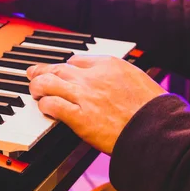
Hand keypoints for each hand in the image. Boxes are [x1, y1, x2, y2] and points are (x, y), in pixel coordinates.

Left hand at [27, 55, 166, 154]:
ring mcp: (84, 96)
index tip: (60, 71)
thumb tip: (106, 79)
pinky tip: (44, 108)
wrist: (157, 130)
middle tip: (32, 74)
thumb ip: (117, 76)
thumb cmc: (152, 110)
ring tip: (35, 92)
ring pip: (48, 83)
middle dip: (42, 71)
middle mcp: (92, 77)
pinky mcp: (78, 117)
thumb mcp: (137, 79)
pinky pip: (53, 105)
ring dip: (37, 87)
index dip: (65, 67)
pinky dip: (45, 105)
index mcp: (109, 65)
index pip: (76, 60)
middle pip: (57, 69)